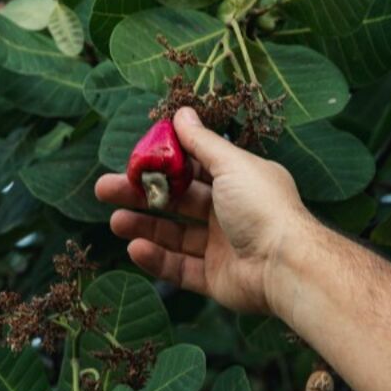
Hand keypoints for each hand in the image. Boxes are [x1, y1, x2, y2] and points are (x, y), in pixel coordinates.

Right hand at [94, 106, 308, 317]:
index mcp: (238, 181)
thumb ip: (202, 142)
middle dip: (141, 195)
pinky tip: (135, 248)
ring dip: (144, 226)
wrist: (285, 264)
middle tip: (105, 189)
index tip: (134, 158)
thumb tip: (182, 112)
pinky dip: (157, 259)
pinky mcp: (216, 278)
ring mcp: (222, 247)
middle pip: (178, 201)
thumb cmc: (261, 206)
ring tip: (115, 222)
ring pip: (174, 235)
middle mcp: (230, 212)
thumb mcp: (231, 164)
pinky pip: (180, 268)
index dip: (164, 163)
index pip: (194, 168)